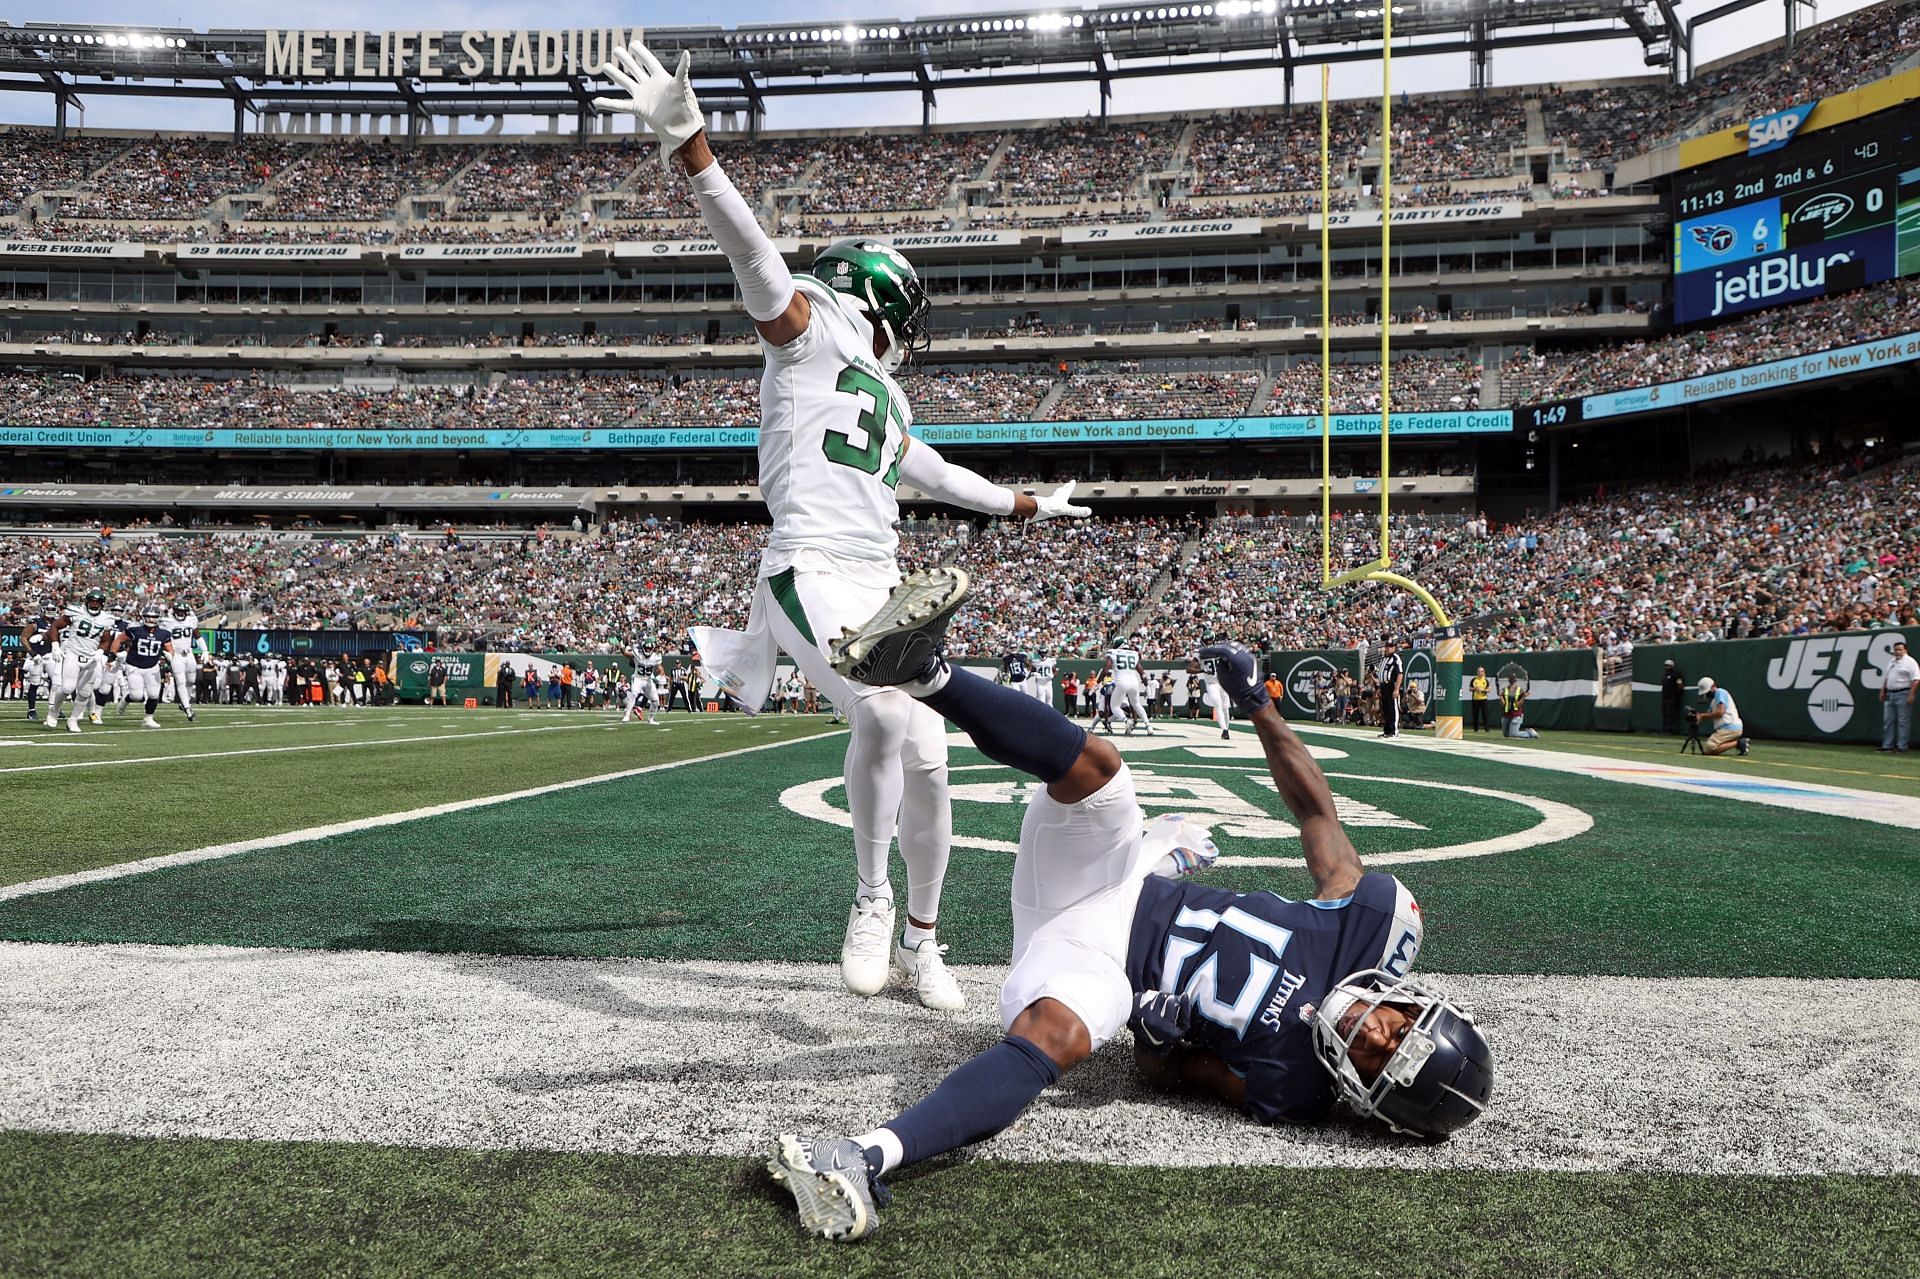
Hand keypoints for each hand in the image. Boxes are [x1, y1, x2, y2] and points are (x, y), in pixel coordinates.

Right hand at [591, 39, 704, 167]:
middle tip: (616, 49)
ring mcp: (643, 96)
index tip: (633, 44)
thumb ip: (682, 70)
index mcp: (661, 78)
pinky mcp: (639, 109)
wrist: (682, 130)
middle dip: (625, 59)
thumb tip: (686, 53)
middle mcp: (650, 85)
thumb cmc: (686, 109)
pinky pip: (621, 105)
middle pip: (635, 68)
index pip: (649, 61)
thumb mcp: (683, 87)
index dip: (641, 52)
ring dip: (615, 74)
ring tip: (604, 66)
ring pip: (626, 82)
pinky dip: (609, 103)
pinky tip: (597, 101)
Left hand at [1029, 481, 1091, 522]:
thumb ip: (1077, 511)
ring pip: (1054, 496)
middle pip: (1061, 491)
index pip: (1068, 490)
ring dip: (1057, 494)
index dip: (1070, 486)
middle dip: (1065, 488)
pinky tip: (1048, 507)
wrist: (1039, 509)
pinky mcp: (1044, 506)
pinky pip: (1048, 503)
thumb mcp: (1067, 510)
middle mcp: (1055, 498)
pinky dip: (1050, 503)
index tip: (1073, 481)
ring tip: (1058, 494)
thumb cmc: (1052, 508)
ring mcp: (1049, 502)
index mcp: (1062, 497)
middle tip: (1067, 485)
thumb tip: (1089, 511)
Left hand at [1132, 990, 1193, 1053]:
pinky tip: (1147, 1006)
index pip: (1171, 1001)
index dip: (1175, 1000)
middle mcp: (1152, 1021)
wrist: (1149, 1045)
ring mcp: (1140, 1016)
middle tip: (1166, 1003)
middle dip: (1165, 997)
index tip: (1174, 1003)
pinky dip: (1144, 997)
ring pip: (1150, 994)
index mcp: (1166, 1027)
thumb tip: (1184, 995)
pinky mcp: (1132, 1012)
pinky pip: (1140, 995)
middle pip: (1161, 996)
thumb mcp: (1182, 1028)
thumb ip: (1186, 1012)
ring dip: (1155, 997)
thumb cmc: (1168, 1035)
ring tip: (1157, 1006)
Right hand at [1199, 641, 1271, 714]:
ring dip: (1224, 648)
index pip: (1221, 649)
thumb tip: (1219, 660)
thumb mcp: (1223, 678)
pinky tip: (1226, 656)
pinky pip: (1239, 651)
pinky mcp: (1251, 661)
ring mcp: (1249, 658)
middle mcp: (1245, 656)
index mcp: (1238, 659)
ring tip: (1216, 653)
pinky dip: (1231, 652)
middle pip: (1228, 646)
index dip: (1210, 650)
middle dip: (1217, 648)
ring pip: (1235, 647)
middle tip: (1208, 651)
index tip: (1203, 652)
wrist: (1252, 698)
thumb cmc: (1239, 692)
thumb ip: (1219, 665)